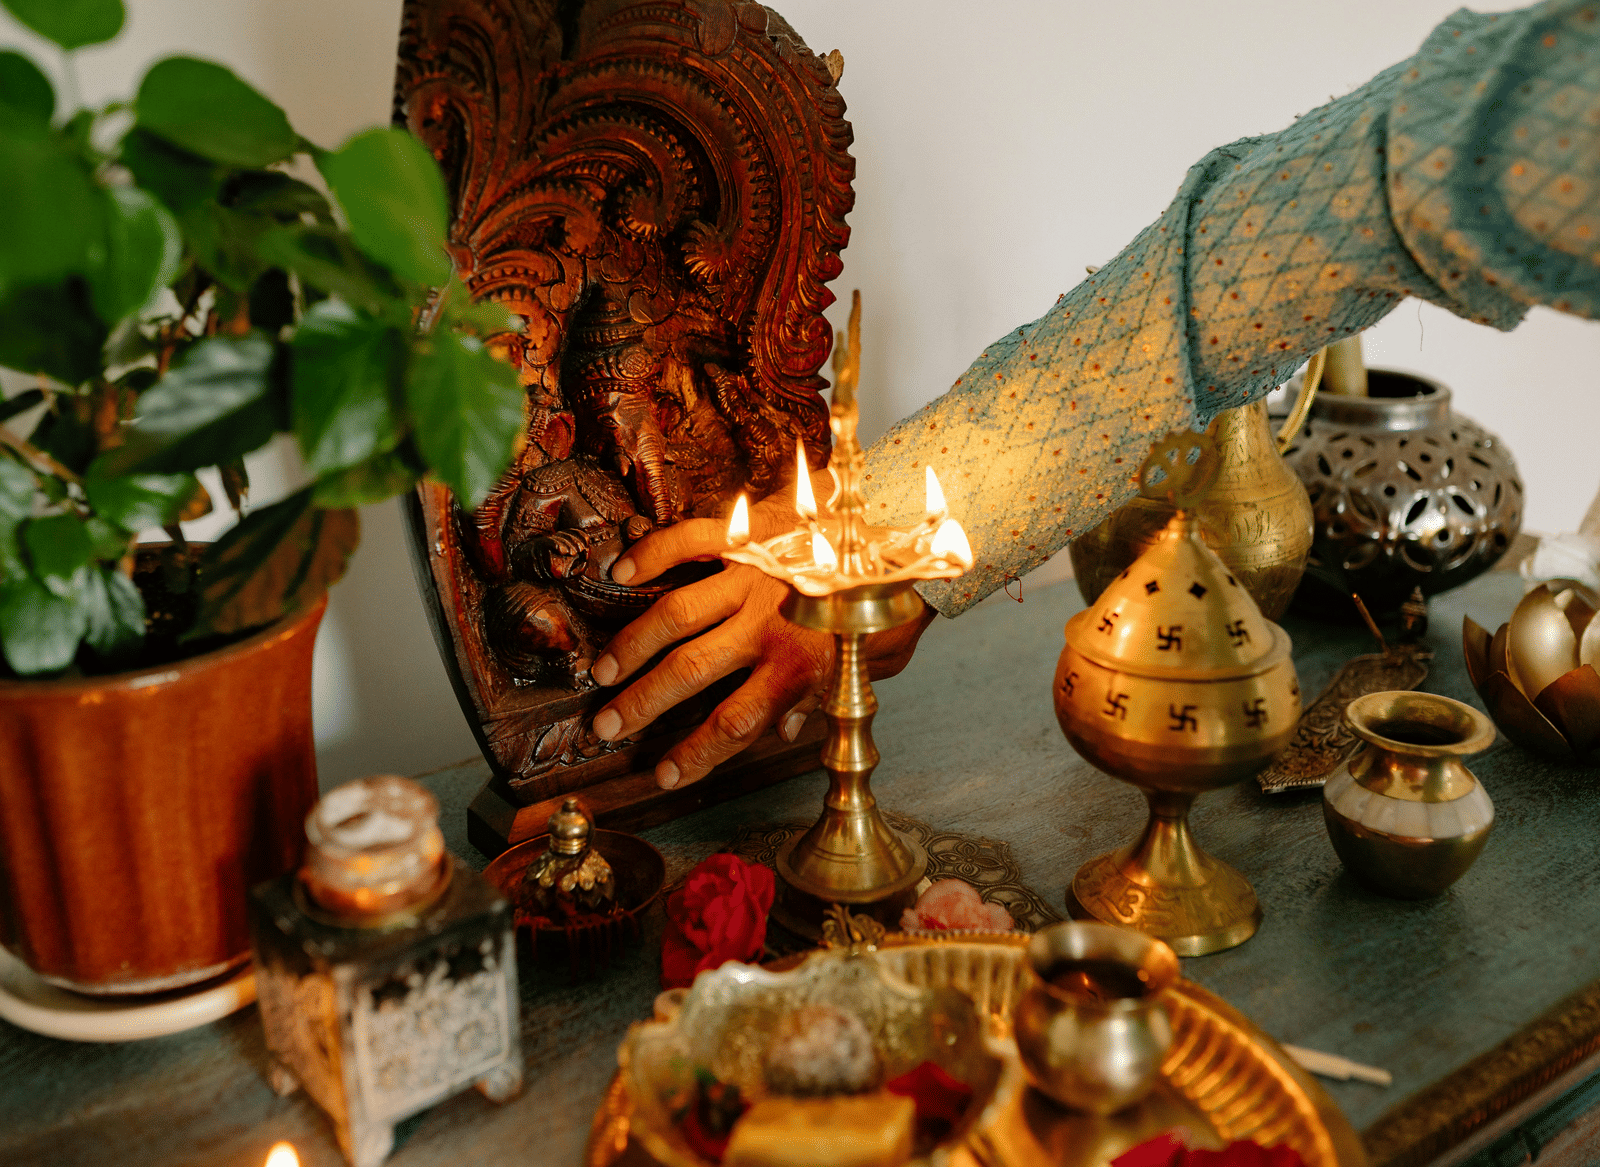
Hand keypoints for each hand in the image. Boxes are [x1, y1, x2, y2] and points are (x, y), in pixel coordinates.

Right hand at [588, 488, 934, 789]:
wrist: (910, 523)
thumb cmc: (892, 600)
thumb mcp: (872, 665)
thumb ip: (825, 696)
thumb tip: (784, 728)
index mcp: (801, 663)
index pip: (736, 722)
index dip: (696, 754)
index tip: (666, 774)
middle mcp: (768, 623)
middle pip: (690, 672)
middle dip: (643, 704)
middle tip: (605, 726)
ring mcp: (753, 574)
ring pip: (677, 614)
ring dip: (634, 645)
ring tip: (601, 671)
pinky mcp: (748, 530)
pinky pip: (690, 540)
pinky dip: (652, 552)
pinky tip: (620, 570)